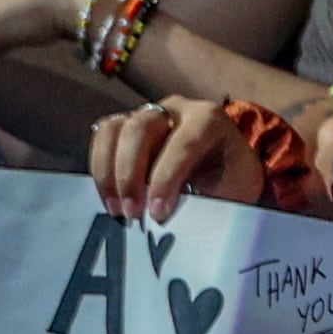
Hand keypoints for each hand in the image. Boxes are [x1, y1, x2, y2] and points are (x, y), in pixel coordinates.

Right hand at [92, 93, 268, 223]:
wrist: (228, 168)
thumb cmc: (231, 181)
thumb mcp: (232, 190)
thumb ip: (207, 200)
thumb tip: (171, 223)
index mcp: (208, 119)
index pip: (182, 143)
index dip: (166, 179)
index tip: (158, 214)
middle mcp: (175, 109)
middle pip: (139, 128)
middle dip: (130, 175)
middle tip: (132, 214)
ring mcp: (147, 114)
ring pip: (114, 130)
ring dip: (108, 172)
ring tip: (116, 209)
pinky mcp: (127, 127)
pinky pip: (102, 138)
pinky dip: (100, 169)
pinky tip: (110, 199)